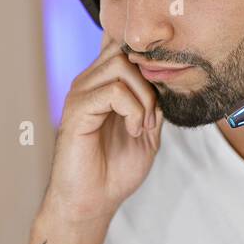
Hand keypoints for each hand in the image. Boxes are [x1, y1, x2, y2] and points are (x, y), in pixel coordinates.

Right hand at [43, 37, 163, 223]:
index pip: (122, 42)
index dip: (147, 56)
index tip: (163, 87)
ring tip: (143, 125)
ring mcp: (80, 93)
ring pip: (122, 66)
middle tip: (153, 114)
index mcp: (104, 83)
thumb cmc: (116, 169)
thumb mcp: (148, 130)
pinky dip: (133, 110)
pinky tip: (133, 131)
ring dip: (144, 97)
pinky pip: (113, 91)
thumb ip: (155, 102)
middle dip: (151, 79)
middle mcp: (90, 81)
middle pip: (126, 49)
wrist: (93, 200)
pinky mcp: (76, 110)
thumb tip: (167, 77)